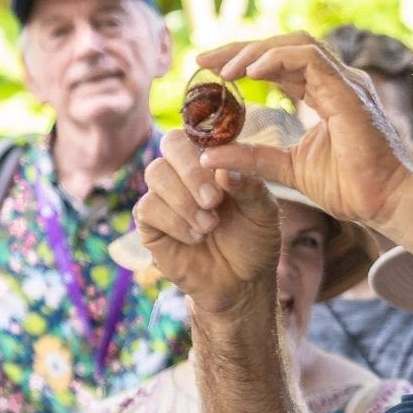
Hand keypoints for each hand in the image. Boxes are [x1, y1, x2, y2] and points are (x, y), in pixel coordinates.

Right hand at [132, 128, 281, 315]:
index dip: (204, 136)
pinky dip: (174, 222)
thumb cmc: (254, 240)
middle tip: (214, 199)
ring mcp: (166, 194)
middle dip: (191, 170)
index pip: (200, 130)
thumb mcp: (264, 212)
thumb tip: (224, 168)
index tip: (217, 156)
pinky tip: (196, 237)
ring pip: (156, 173)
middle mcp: (186, 171)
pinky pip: (148, 207)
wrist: (242, 282)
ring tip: (210, 224)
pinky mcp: (151, 222)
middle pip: (170, 143)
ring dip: (184, 200)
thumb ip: (250, 187)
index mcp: (215, 160)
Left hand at [195, 33, 412, 238]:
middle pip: (284, 46)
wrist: (385, 203)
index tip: (208, 70)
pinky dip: (276, 60)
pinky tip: (249, 73)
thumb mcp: (287, 168)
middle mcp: (338, 81)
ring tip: (223, 70)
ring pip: (296, 45)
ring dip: (255, 52)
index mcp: (327, 93)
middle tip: (204, 61)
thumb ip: (253, 157)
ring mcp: (346, 83)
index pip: (281, 62)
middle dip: (242, 48)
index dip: (245, 61)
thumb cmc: (350, 188)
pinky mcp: (348, 93)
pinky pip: (309, 60)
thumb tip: (210, 156)